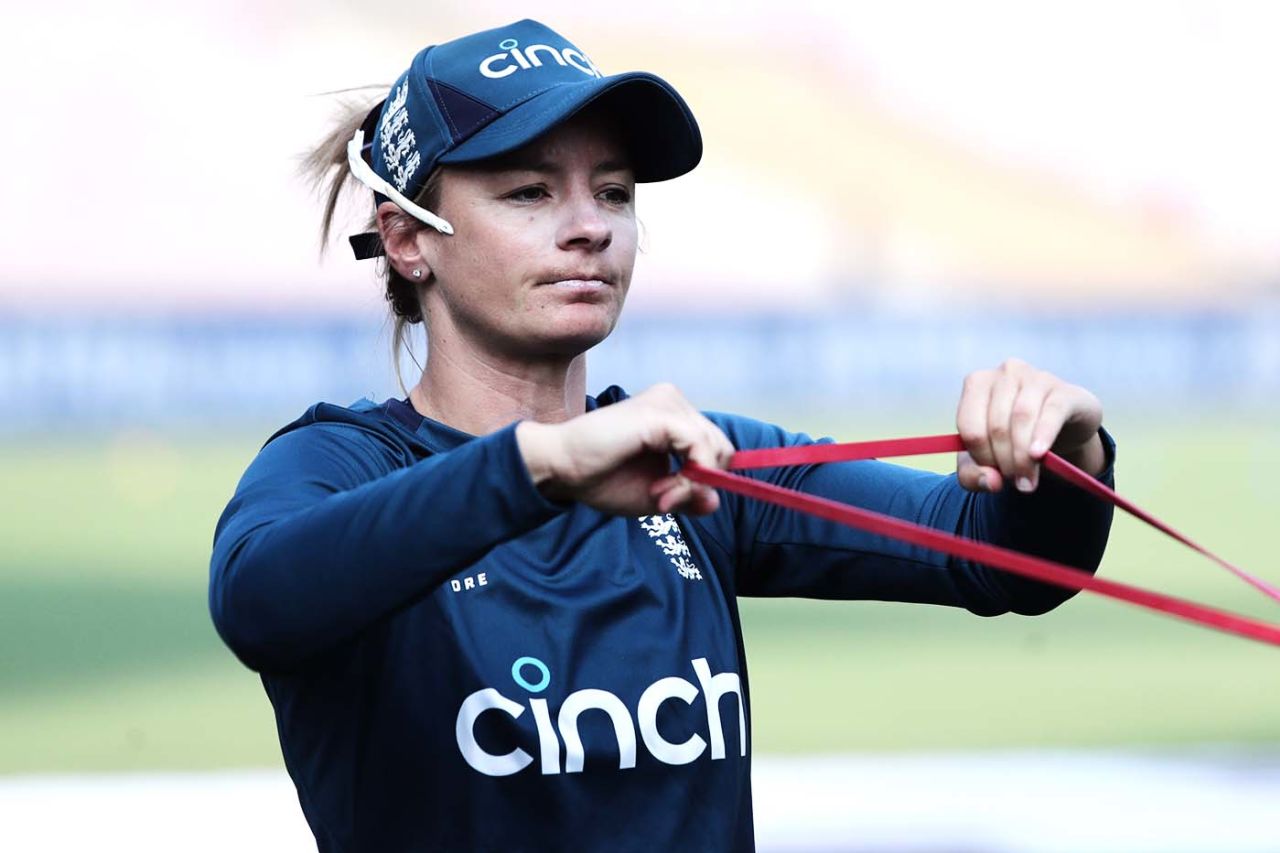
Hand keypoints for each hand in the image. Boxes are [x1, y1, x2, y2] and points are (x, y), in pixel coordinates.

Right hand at [515, 383, 734, 515]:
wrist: (562, 468)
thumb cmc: (601, 478)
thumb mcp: (656, 495)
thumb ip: (688, 496)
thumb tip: (716, 501)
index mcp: (672, 414)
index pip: (716, 445)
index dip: (705, 479)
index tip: (673, 501)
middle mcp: (673, 401)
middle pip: (722, 446)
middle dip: (700, 481)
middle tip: (664, 500)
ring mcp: (668, 403)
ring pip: (715, 448)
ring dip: (691, 484)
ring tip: (657, 497)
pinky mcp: (661, 414)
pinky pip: (699, 448)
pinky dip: (688, 478)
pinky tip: (658, 491)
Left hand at [955, 358, 1104, 492]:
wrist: (1061, 430)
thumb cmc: (1013, 440)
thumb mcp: (987, 461)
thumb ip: (974, 475)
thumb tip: (991, 482)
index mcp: (977, 383)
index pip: (970, 426)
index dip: (981, 457)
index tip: (993, 475)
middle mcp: (1004, 373)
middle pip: (996, 426)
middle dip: (1004, 462)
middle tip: (1015, 482)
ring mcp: (1036, 377)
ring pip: (1022, 419)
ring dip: (1023, 457)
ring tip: (1028, 480)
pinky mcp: (1064, 392)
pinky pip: (1051, 413)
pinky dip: (1043, 437)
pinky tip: (1040, 455)